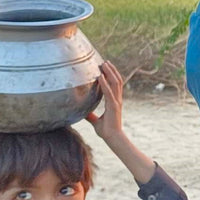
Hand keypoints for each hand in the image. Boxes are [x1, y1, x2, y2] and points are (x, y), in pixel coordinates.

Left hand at [85, 61, 155, 183]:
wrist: (113, 138)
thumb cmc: (106, 130)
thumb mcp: (95, 121)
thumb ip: (90, 115)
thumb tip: (82, 112)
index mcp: (114, 102)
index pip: (115, 85)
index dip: (111, 75)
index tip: (106, 67)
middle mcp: (117, 100)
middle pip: (117, 81)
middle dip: (111, 70)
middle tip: (105, 61)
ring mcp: (116, 102)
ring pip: (115, 83)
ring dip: (110, 73)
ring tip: (104, 64)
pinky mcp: (113, 106)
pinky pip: (108, 92)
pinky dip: (104, 84)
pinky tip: (100, 77)